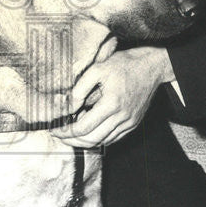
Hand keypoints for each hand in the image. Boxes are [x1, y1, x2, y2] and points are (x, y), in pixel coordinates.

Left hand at [54, 46, 174, 146]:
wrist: (151, 66)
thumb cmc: (123, 64)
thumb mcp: (97, 69)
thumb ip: (79, 90)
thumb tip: (67, 108)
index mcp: (112, 104)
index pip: (84, 127)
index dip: (66, 132)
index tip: (54, 129)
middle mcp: (122, 117)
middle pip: (92, 140)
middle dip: (72, 141)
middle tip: (59, 135)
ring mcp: (129, 123)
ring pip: (103, 142)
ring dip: (85, 141)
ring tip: (71, 133)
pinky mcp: (133, 123)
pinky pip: (113, 138)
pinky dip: (99, 138)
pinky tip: (89, 131)